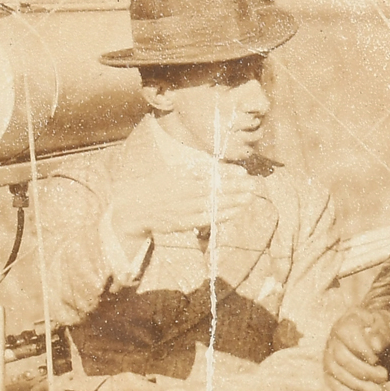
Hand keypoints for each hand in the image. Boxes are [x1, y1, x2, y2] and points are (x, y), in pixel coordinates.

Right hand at [110, 166, 259, 250]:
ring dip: (233, 201)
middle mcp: (181, 191)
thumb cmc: (160, 186)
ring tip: (249, 197)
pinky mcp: (182, 222)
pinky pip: (206, 218)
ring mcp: (182, 207)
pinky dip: (222, 215)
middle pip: (213, 189)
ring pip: (212, 204)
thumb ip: (196, 170)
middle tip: (253, 185)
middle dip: (235, 187)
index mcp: (179, 175)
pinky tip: (236, 211)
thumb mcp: (175, 172)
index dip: (227, 174)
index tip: (243, 173)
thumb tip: (220, 168)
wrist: (136, 207)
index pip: (208, 173)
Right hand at [323, 309, 389, 390]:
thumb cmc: (382, 332)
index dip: (360, 349)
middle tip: (383, 377)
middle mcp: (333, 339)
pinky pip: (335, 387)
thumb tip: (374, 345)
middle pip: (342, 358)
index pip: (346, 335)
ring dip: (359, 387)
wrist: (377, 340)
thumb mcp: (387, 327)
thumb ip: (382, 333)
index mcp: (346, 322)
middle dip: (363, 372)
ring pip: (337, 375)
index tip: (376, 359)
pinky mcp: (330, 373)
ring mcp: (329, 357)